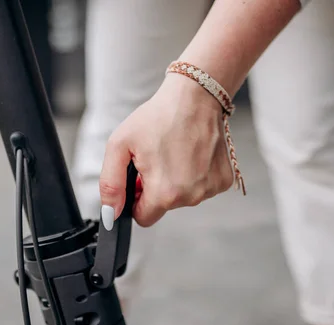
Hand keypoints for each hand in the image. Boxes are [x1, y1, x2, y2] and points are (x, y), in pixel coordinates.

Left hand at [99, 73, 234, 227]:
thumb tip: (110, 215)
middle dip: (157, 188)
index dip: (137, 199)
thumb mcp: (120, 146)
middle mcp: (191, 197)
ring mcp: (210, 189)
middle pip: (164, 207)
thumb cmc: (157, 117)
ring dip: (177, 181)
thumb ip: (110, 184)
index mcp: (164, 194)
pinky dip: (196, 175)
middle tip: (157, 157)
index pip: (144, 218)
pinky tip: (193, 152)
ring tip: (175, 151)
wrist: (195, 96)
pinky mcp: (223, 180)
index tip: (140, 177)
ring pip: (184, 198)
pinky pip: (202, 188)